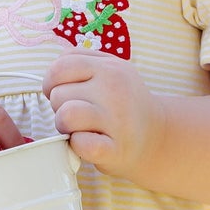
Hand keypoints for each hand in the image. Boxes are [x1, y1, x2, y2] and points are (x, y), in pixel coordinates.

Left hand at [42, 52, 164, 179]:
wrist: (157, 136)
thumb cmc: (124, 105)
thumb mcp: (112, 70)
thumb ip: (82, 61)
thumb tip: (54, 65)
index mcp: (109, 67)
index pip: (60, 66)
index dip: (52, 82)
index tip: (64, 93)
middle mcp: (114, 89)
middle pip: (57, 94)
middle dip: (60, 107)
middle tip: (79, 114)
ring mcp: (117, 120)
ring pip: (65, 116)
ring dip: (65, 127)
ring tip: (80, 128)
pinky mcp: (115, 149)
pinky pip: (80, 144)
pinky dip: (77, 146)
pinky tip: (89, 143)